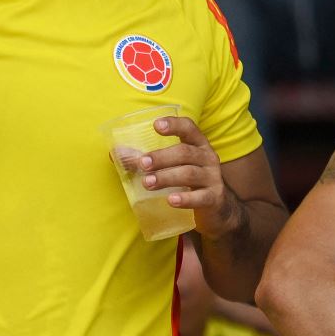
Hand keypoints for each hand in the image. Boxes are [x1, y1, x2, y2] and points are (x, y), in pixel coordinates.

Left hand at [137, 114, 244, 237]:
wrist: (217, 209)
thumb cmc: (189, 182)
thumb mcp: (174, 167)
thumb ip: (147, 160)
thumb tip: (117, 154)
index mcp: (198, 145)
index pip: (189, 128)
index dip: (174, 125)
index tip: (156, 125)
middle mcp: (208, 158)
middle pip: (184, 153)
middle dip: (162, 157)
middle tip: (142, 164)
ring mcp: (213, 178)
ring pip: (189, 174)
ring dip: (167, 177)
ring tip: (148, 183)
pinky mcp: (214, 199)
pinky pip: (200, 197)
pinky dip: (185, 199)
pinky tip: (171, 200)